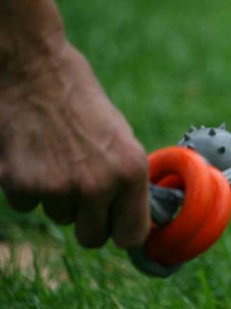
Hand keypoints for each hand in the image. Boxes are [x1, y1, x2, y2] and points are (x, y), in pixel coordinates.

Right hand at [0, 41, 149, 247]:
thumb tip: (130, 217)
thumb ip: (126, 179)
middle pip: (92, 238)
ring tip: (57, 155)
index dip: (122, 231)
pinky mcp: (21, 186)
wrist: (34, 70)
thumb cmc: (81, 100)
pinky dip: (27, 186)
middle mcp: (98, 185)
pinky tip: (32, 154)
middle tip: (81, 188)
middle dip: (87, 220)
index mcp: (131, 171)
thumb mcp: (121, 137)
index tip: (116, 224)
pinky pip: (28, 205)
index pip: (132, 235)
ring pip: (59, 217)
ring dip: (57, 197)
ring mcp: (58, 188)